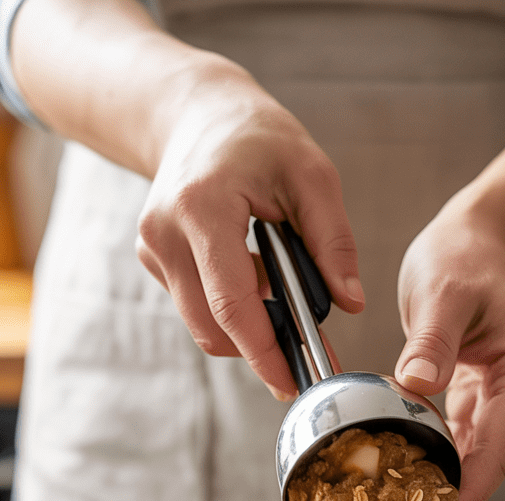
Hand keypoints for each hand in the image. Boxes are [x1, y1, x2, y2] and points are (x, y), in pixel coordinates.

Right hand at [136, 64, 363, 397]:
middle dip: (261, 352)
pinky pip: (197, 308)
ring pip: (203, 325)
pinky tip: (257, 283)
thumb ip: (333, 241)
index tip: (292, 383)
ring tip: (287, 308)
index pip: (231, 303)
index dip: (263, 352)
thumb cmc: (259, 139)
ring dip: (248, 332)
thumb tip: (351, 303)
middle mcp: (164, 233)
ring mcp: (153, 249)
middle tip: (307, 357)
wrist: (198, 114)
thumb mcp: (312, 175)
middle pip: (212, 327)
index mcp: (202, 208)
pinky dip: (232, 312)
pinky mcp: (154, 260)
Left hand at [396, 206, 504, 500]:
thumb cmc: (461, 259)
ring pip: (480, 461)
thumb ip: (431, 339)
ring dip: (443, 485)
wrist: (476, 245)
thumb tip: (416, 384)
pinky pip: (468, 447)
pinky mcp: (496, 408)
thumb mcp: (440, 290)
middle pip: (492, 464)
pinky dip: (440, 463)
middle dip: (451, 498)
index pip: (499, 447)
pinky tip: (406, 483)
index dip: (469, 493)